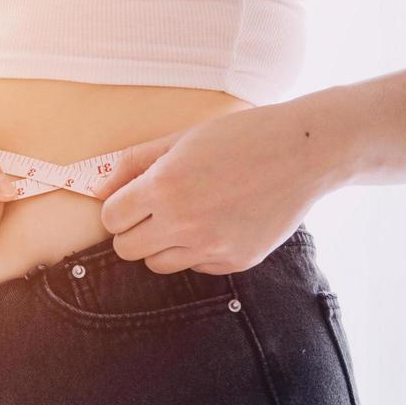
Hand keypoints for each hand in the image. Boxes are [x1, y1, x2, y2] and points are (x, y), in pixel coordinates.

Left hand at [99, 102, 351, 274]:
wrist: (306, 152)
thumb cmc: (242, 137)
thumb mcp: (182, 139)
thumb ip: (134, 164)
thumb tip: (99, 190)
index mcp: (165, 187)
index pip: (111, 219)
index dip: (119, 208)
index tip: (133, 199)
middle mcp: (184, 222)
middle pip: (127, 249)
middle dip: (134, 230)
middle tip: (156, 211)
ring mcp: (212, 246)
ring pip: (158, 264)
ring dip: (163, 244)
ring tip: (189, 216)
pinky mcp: (237, 261)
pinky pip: (197, 267)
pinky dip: (198, 251)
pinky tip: (219, 222)